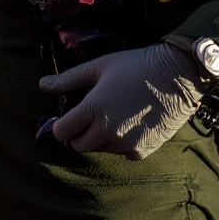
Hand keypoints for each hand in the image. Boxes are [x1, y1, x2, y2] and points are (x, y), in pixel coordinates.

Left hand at [38, 42, 204, 159]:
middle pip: (78, 145)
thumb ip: (68, 79)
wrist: (176, 77)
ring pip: (100, 149)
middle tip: (88, 117)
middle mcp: (108, 131)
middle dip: (78, 134)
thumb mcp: (99, 66)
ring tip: (112, 115)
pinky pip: (121, 153)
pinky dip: (120, 143)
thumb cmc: (135, 65)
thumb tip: (42, 84)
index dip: (61, 125)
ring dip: (99, 138)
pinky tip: (128, 123)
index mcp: (94, 109)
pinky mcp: (142, 151)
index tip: (67, 117)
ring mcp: (126, 144)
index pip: (62, 132)